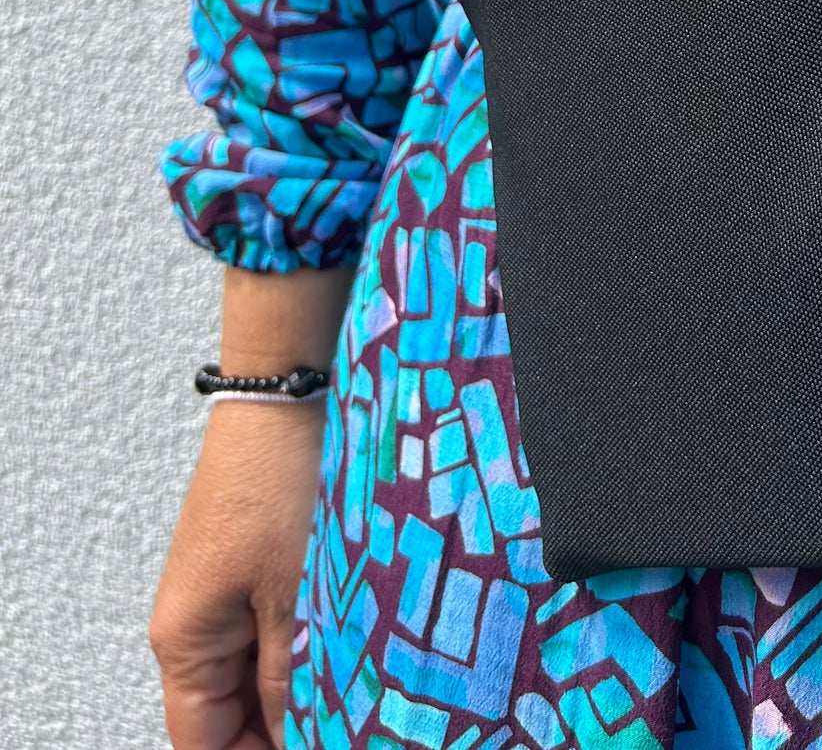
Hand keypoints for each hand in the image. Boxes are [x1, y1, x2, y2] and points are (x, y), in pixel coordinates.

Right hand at [150, 401, 325, 749]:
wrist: (284, 394)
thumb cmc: (279, 480)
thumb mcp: (295, 597)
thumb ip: (290, 682)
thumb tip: (295, 740)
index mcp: (182, 642)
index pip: (204, 743)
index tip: (319, 747)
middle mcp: (189, 622)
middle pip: (230, 710)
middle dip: (285, 721)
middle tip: (347, 717)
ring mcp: (217, 590)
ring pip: (255, 667)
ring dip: (298, 679)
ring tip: (353, 679)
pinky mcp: (246, 561)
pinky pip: (268, 623)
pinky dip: (301, 638)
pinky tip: (344, 634)